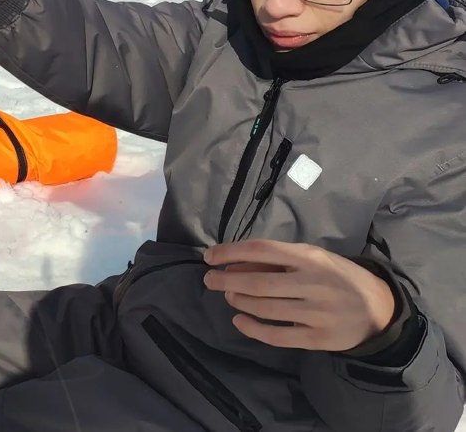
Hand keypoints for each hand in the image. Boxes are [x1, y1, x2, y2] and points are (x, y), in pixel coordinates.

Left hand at [203, 240, 395, 350]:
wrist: (379, 306)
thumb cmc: (336, 275)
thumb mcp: (311, 258)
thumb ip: (276, 261)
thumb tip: (232, 264)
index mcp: (309, 257)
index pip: (261, 250)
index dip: (230, 252)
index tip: (209, 257)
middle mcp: (312, 282)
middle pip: (258, 282)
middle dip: (227, 280)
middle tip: (210, 280)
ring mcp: (316, 312)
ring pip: (265, 308)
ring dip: (239, 301)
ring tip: (229, 296)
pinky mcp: (319, 338)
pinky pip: (278, 335)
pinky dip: (253, 329)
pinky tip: (240, 321)